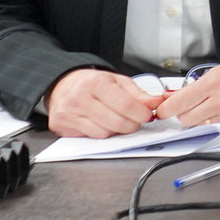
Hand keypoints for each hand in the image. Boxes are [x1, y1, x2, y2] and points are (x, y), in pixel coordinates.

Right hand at [46, 69, 166, 138]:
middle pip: (116, 122)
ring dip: (117, 130)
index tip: (146, 115)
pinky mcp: (62, 127)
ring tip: (116, 119)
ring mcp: (68, 114)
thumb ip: (139, 94)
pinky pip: (92, 137)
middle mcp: (79, 98)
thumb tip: (157, 103)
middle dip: (132, 125)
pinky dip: (102, 133)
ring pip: (105, 133)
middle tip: (134, 120)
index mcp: (95, 83)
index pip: (125, 105)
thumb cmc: (92, 83)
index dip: (141, 114)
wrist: (62, 85)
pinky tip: (102, 123)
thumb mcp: (118, 81)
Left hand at [158, 50, 219, 126]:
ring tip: (205, 108)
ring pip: (200, 126)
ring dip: (197, 119)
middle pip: (186, 119)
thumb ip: (199, 84)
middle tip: (186, 107)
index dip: (166, 108)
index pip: (178, 103)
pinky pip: (217, 128)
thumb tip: (177, 96)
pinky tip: (219, 113)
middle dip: (182, 114)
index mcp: (214, 82)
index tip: (163, 109)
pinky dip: (213, 123)